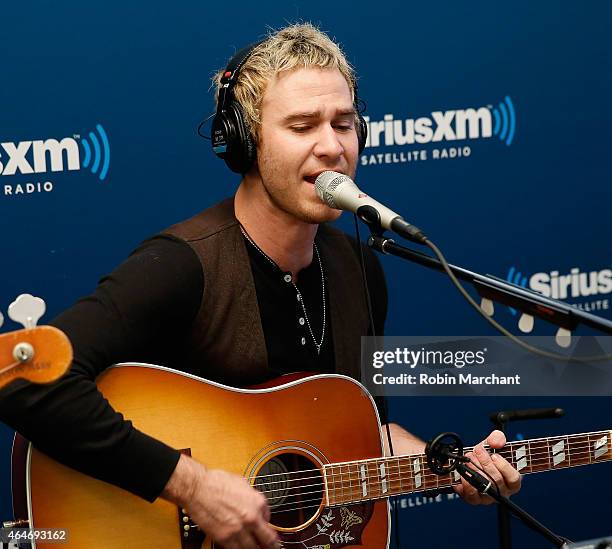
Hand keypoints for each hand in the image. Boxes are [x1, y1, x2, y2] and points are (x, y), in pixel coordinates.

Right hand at [162, 454, 279, 547]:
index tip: (266, 527)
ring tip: (257, 548)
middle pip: (268, 539)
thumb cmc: (216, 482)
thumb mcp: (243, 484)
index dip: (267, 523)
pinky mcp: (225, 538)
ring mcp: (238, 530)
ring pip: (253, 548)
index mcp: (258, 502)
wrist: (198, 487)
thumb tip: (256, 506)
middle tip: (273, 547)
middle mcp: (251, 517)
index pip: (269, 518)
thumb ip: (252, 498)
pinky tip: (241, 548)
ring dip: (256, 548)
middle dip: (272, 545)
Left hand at [454, 430, 521, 504]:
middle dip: (485, 463)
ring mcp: (487, 497)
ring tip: (468, 459)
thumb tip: (497, 440)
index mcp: (511, 481)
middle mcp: (501, 492)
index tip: (494, 455)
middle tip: (477, 451)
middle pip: (496, 481)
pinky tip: (462, 473)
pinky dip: (464, 483)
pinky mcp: (474, 499)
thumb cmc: (486, 457)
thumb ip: (497, 439)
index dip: (504, 466)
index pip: (513, 479)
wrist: (472, 462)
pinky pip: (470, 495)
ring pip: (483, 489)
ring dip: (474, 471)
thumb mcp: (492, 445)